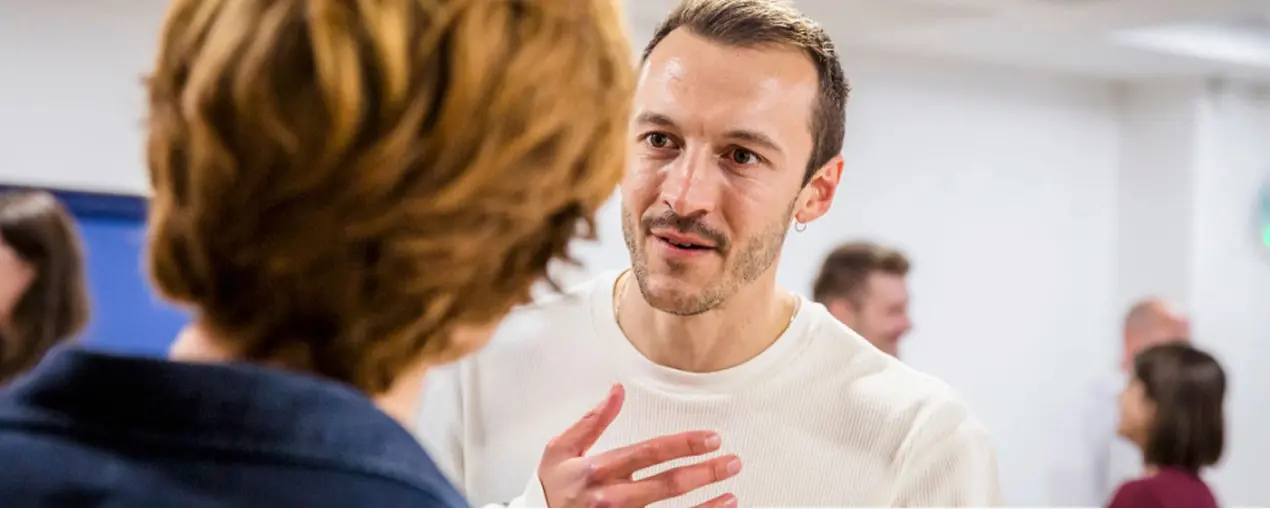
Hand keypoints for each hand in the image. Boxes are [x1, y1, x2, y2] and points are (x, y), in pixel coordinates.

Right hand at [537, 384, 740, 507]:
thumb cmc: (553, 488)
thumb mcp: (559, 450)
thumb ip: (591, 421)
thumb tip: (617, 390)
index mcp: (597, 471)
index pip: (649, 453)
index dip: (683, 444)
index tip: (711, 438)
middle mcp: (610, 499)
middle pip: (667, 485)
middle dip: (705, 473)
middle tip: (733, 462)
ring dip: (706, 507)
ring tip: (731, 494)